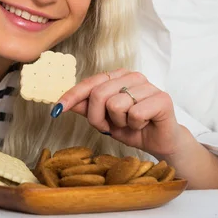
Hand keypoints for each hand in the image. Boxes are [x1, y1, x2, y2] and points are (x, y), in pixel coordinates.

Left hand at [54, 69, 184, 157]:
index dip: (71, 96)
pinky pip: (134, 113)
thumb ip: (86, 108)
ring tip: (130, 124)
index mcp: (117, 77)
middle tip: (110, 126)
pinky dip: (135, 125)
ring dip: (119, 123)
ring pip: (115, 105)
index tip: (56, 109)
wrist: (160, 141)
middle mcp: (131, 76)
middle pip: (99, 94)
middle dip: (98, 118)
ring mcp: (147, 85)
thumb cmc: (132, 127)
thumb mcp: (103, 119)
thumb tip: (63, 102)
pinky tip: (143, 124)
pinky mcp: (162, 98)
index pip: (89, 83)